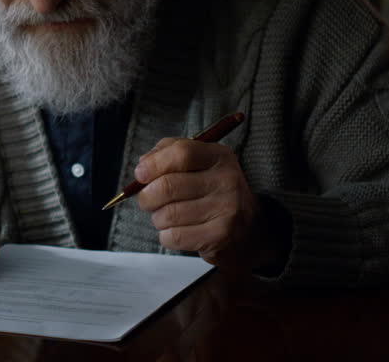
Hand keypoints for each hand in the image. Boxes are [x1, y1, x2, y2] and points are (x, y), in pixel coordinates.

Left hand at [134, 138, 276, 269]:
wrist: (248, 230)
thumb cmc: (212, 192)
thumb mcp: (197, 163)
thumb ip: (168, 154)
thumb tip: (143, 165)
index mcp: (220, 156)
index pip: (182, 153)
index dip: (154, 164)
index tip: (140, 175)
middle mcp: (228, 180)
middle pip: (168, 185)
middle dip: (147, 196)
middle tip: (147, 201)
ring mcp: (228, 209)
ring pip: (168, 214)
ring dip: (158, 219)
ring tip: (166, 218)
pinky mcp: (221, 236)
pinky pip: (175, 236)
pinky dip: (166, 236)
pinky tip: (177, 232)